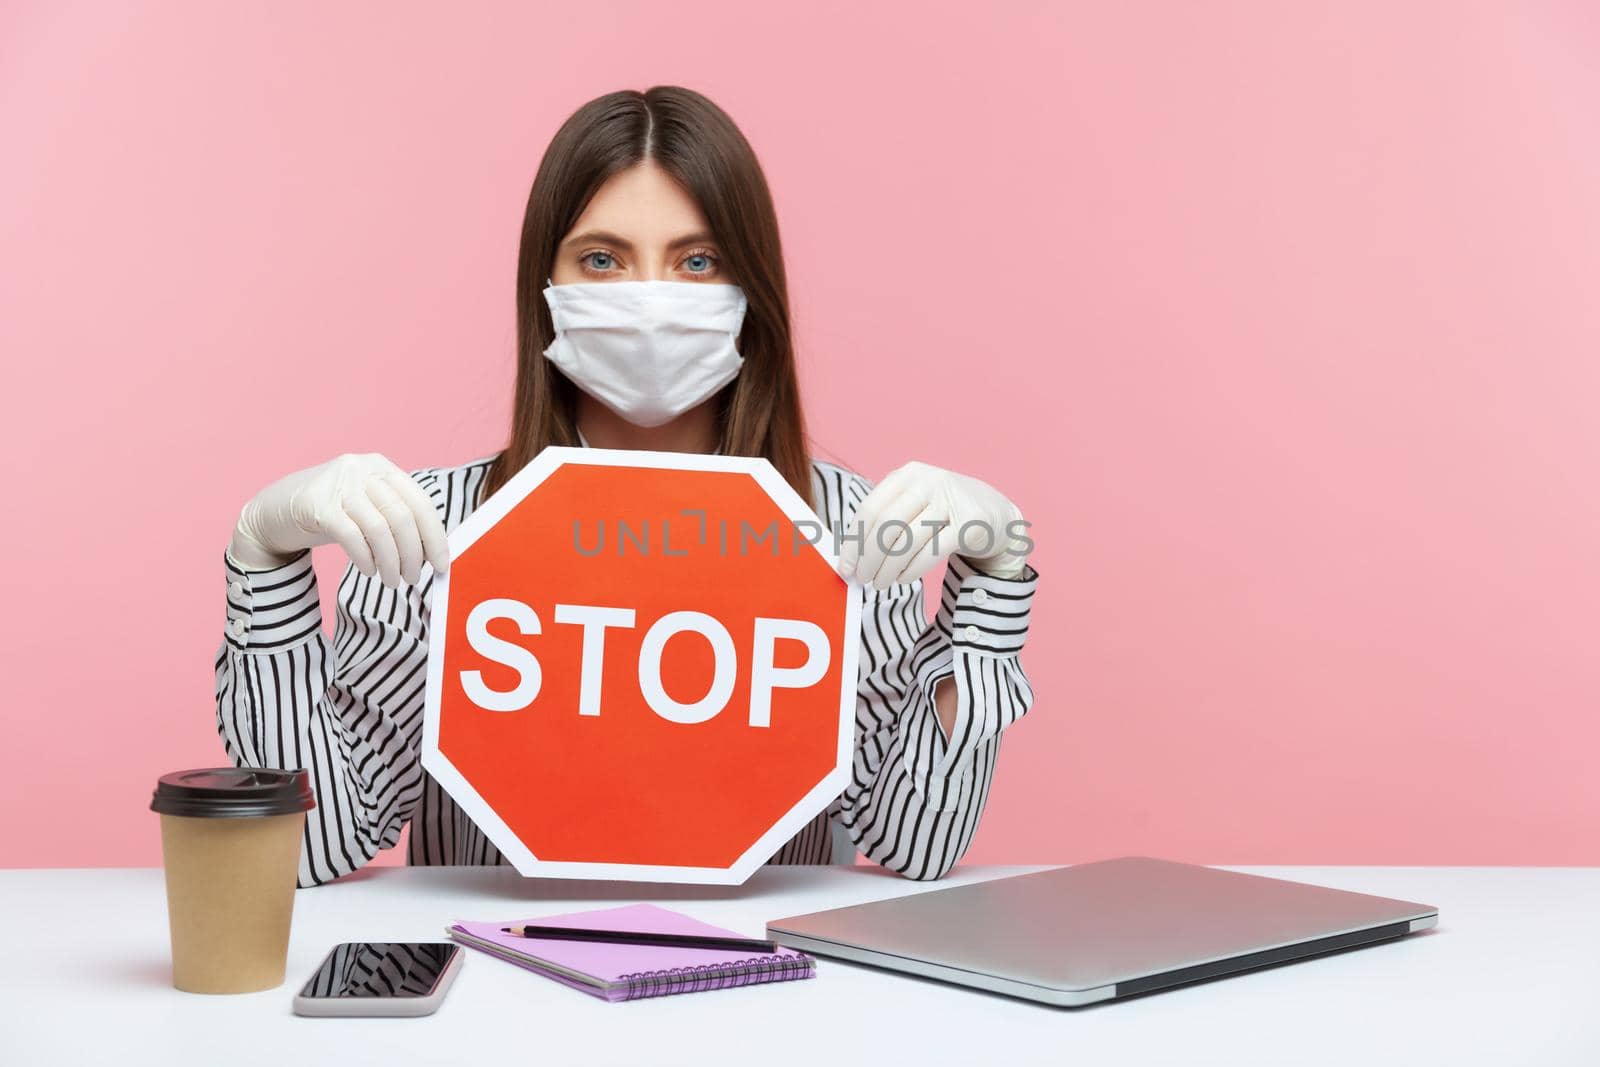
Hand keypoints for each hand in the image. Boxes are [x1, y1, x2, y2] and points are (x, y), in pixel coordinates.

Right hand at [229, 453, 449, 586]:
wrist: (275, 510)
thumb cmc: (331, 513)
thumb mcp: (368, 508)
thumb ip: (396, 520)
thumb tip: (433, 553)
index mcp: (382, 467)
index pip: (420, 503)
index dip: (435, 536)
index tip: (442, 564)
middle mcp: (362, 469)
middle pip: (402, 517)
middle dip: (414, 554)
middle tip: (414, 578)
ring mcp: (338, 483)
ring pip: (379, 529)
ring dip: (391, 562)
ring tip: (392, 581)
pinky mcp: (316, 504)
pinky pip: (352, 536)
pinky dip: (365, 558)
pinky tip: (369, 571)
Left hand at [839, 461, 1029, 589]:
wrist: (995, 513)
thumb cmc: (943, 512)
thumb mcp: (913, 505)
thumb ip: (884, 523)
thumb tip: (850, 557)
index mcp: (907, 475)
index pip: (870, 509)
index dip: (854, 541)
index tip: (845, 566)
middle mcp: (928, 482)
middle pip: (886, 525)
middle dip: (869, 558)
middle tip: (862, 579)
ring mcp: (951, 501)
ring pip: (907, 541)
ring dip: (888, 568)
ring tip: (880, 583)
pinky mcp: (969, 524)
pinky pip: (931, 552)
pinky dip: (912, 570)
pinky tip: (903, 579)